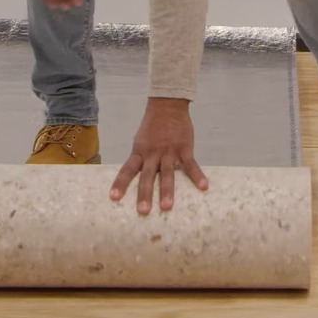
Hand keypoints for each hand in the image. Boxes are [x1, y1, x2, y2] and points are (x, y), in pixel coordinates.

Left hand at [110, 97, 208, 214]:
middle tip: (143, 211)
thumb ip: (140, 159)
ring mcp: (169, 152)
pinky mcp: (184, 149)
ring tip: (167, 207)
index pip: (127, 170)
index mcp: (139, 152)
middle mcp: (152, 154)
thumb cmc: (152, 127)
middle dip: (144, 194)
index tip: (114, 198)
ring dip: (167, 191)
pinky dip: (197, 175)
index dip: (120, 184)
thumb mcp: (140, 142)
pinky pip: (191, 165)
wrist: (167, 106)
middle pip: (146, 176)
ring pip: (167, 174)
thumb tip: (134, 177)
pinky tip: (203, 187)